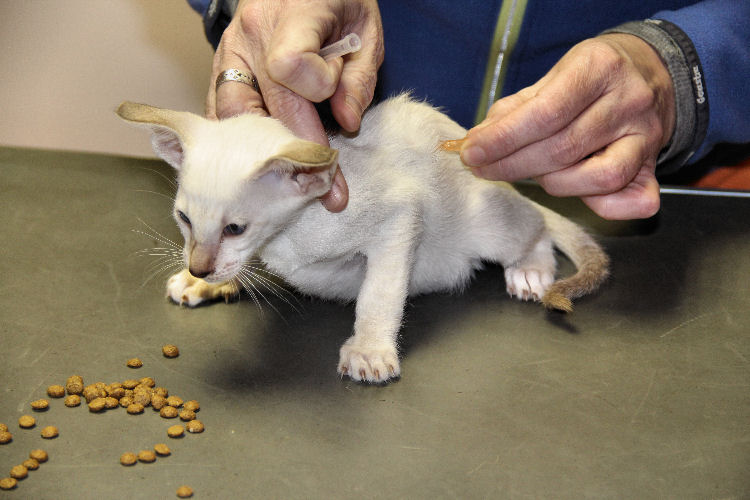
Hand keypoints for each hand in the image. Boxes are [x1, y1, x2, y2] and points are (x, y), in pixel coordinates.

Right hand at [207, 0, 383, 211]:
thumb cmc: (337, 3)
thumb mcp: (366, 30)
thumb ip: (359, 77)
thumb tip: (347, 123)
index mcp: (293, 14)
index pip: (292, 66)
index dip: (317, 92)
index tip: (336, 104)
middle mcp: (252, 34)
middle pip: (268, 106)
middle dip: (302, 156)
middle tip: (329, 194)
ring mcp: (229, 51)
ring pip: (235, 116)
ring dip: (265, 153)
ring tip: (292, 183)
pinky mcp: (220, 68)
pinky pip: (222, 113)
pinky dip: (243, 140)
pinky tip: (263, 162)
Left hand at [461, 34, 675, 219]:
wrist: (649, 72)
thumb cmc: (588, 79)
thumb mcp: (551, 78)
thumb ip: (515, 110)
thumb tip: (477, 141)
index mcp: (599, 67)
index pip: (543, 114)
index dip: (502, 140)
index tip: (471, 153)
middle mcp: (629, 100)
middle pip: (562, 149)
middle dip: (512, 166)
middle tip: (484, 168)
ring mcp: (646, 135)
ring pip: (593, 178)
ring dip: (549, 183)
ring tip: (531, 171)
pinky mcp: (655, 165)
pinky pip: (630, 202)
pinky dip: (600, 205)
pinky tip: (575, 188)